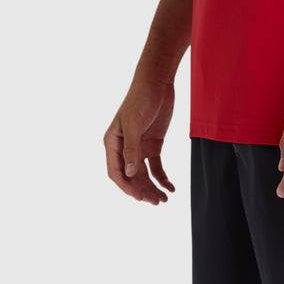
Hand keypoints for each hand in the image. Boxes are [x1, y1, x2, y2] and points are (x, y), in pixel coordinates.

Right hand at [104, 80, 175, 203]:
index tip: (140, 197)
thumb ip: (131, 149)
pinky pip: (156, 166)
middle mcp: (124, 147)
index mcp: (113, 143)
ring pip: (144, 174)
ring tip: (164, 200)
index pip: (115, 172)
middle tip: (156, 202)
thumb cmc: (141, 98)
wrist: (157, 81)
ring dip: (153, 187)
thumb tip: (129, 174)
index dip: (126, 187)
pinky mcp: (153, 144)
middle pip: (131, 177)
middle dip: (142, 191)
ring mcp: (139, 146)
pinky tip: (171, 187)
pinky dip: (162, 178)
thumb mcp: (134, 123)